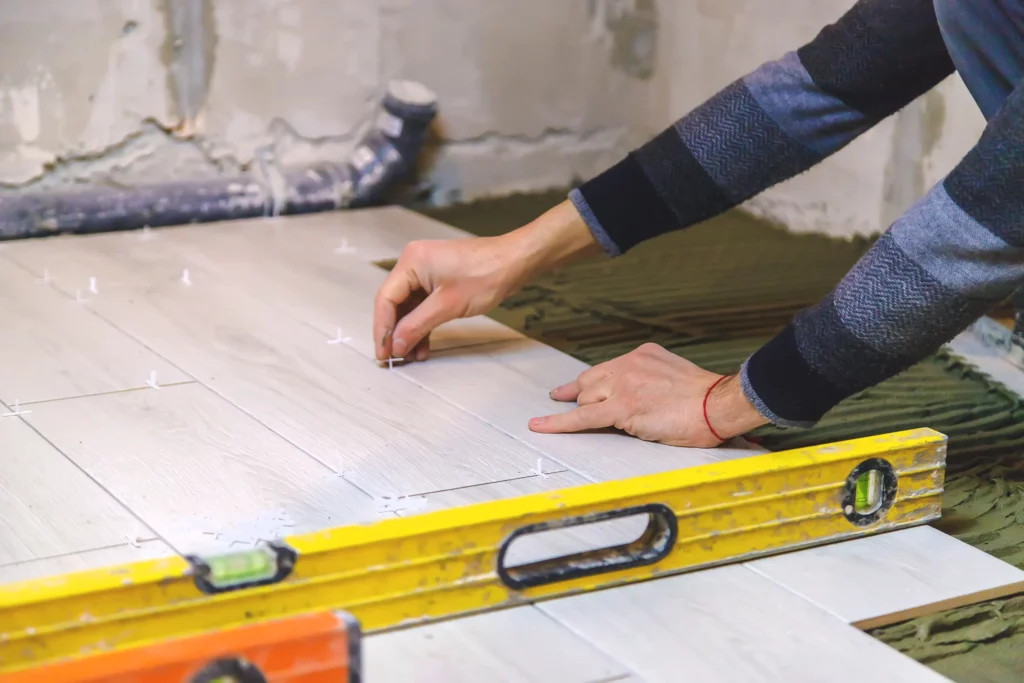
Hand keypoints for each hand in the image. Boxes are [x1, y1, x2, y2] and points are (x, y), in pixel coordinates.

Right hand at [373, 200, 600, 361]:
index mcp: (411, 262)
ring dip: (409, 332)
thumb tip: (396, 345)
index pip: (385, 299)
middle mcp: (414, 263)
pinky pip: (423, 305)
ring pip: (409, 307)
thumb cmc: (486, 274)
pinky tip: (423, 345)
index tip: (384, 353)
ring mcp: (427, 271)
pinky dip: (423, 324)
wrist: (515, 261)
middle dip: (395, 333)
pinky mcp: (439, 280)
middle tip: (393, 358)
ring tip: (410, 357)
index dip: (382, 329)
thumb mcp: (448, 305)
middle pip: (394, 303)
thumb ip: (417, 325)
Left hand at [528, 343, 767, 446]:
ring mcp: (623, 386)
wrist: (718, 404)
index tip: (571, 389)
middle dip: (580, 397)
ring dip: (589, 414)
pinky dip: (558, 422)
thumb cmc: (706, 398)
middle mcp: (628, 366)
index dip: (588, 384)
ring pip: (587, 400)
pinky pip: (582, 418)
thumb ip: (652, 381)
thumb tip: (642, 398)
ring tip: (607, 424)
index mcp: (642, 355)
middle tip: (561, 401)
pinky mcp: (621, 409)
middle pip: (590, 383)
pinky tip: (540, 425)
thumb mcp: (674, 377)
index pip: (605, 370)